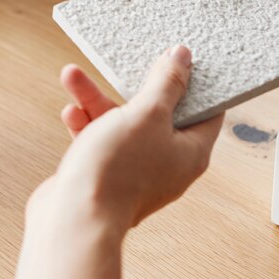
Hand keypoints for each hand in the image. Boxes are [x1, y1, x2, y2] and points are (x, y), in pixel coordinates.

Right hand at [49, 45, 223, 229]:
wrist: (73, 220)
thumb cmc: (117, 172)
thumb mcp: (147, 114)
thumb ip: (166, 83)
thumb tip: (182, 58)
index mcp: (191, 153)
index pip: (207, 112)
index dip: (197, 83)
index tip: (183, 60)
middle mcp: (167, 164)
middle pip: (157, 114)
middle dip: (132, 86)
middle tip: (125, 64)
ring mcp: (135, 173)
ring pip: (121, 125)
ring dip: (96, 100)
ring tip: (74, 77)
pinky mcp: (106, 177)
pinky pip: (100, 142)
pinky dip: (86, 124)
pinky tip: (70, 111)